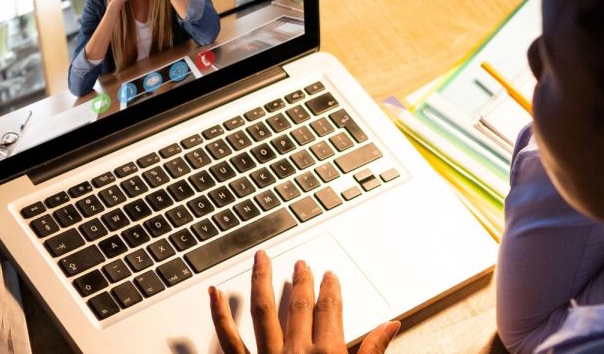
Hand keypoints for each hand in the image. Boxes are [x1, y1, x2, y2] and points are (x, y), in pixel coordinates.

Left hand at [209, 251, 399, 353]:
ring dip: (261, 281)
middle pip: (299, 305)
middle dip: (301, 281)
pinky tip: (213, 295)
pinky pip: (229, 340)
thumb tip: (390, 326)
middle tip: (301, 263)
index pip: (330, 309)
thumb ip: (372, 352)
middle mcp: (296, 352)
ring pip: (262, 311)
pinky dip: (219, 316)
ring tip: (261, 258)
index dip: (330, 288)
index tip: (330, 276)